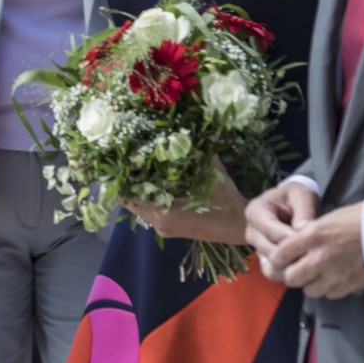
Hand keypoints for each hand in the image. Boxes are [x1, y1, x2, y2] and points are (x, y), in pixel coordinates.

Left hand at [123, 158, 247, 243]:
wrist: (241, 227)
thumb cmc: (226, 203)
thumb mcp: (213, 175)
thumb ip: (198, 155)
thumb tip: (186, 133)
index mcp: (164, 212)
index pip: (132, 195)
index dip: (125, 177)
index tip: (122, 158)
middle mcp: (159, 223)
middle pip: (132, 202)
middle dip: (129, 183)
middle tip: (130, 159)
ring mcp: (163, 228)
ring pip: (141, 208)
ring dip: (139, 191)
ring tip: (139, 168)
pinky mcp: (169, 229)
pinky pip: (150, 212)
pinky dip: (149, 198)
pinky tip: (154, 182)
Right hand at [244, 180, 320, 271]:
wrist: (289, 204)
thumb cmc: (296, 198)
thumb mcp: (302, 196)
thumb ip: (304, 211)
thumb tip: (304, 229)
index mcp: (255, 212)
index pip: (274, 233)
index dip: (295, 240)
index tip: (314, 241)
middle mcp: (251, 232)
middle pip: (271, 253)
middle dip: (294, 255)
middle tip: (316, 254)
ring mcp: (256, 248)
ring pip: (272, 267)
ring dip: (293, 266)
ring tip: (311, 259)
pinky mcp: (263, 259)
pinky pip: (275, 273)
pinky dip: (290, 273)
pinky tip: (305, 265)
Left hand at [263, 200, 363, 299]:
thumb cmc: (361, 218)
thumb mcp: (330, 217)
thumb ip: (311, 232)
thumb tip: (298, 241)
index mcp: (311, 236)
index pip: (280, 254)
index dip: (276, 259)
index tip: (279, 259)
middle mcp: (318, 258)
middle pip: (291, 278)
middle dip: (292, 274)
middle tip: (297, 269)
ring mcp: (333, 275)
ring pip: (309, 290)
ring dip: (310, 284)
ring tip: (316, 275)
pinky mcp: (348, 286)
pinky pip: (329, 295)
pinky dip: (328, 289)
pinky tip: (333, 279)